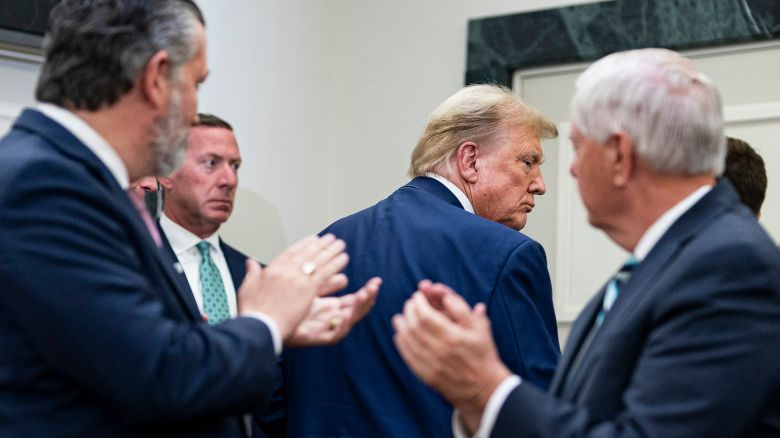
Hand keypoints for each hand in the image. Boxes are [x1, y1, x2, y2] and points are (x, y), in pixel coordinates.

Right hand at [237, 234, 348, 340]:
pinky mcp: (307, 289)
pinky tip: (343, 258)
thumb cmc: (252, 312)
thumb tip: (250, 262)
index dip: (303, 244)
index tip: (312, 239)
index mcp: (272, 270)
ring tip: (340, 244)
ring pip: (318, 260)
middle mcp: (285, 270)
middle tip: (330, 238)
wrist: (259, 326)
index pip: (290, 252)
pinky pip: (325, 273)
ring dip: (331, 251)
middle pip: (307, 253)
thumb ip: (252, 273)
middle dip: (320, 244)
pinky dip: (335, 264)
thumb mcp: (247, 288)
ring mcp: (297, 279)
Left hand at [287, 277, 380, 346]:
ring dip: (358, 309)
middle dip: (367, 299)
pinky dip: (341, 327)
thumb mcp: (308, 288)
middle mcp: (331, 318)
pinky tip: (344, 317)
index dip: (366, 292)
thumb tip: (344, 277)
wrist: (266, 321)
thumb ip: (325, 282)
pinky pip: (334, 335)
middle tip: (375, 286)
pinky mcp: (316, 337)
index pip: (354, 301)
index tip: (376, 281)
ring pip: (349, 321)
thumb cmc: (284, 305)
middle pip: (356, 311)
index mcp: (330, 308)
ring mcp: (325, 328)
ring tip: (364, 296)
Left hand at [392, 280, 511, 433]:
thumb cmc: (482, 353)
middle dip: (409, 311)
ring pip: (408, 340)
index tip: (417, 295)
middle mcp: (440, 351)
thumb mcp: (480, 328)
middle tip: (409, 304)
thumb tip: (445, 295)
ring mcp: (431, 365)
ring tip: (400, 317)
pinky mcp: (426, 375)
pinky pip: (408, 356)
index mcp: (453, 337)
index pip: (426, 315)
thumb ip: (462, 309)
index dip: (418, 303)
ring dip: (401, 325)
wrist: (482, 388)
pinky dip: (401, 343)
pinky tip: (400, 334)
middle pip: (414, 326)